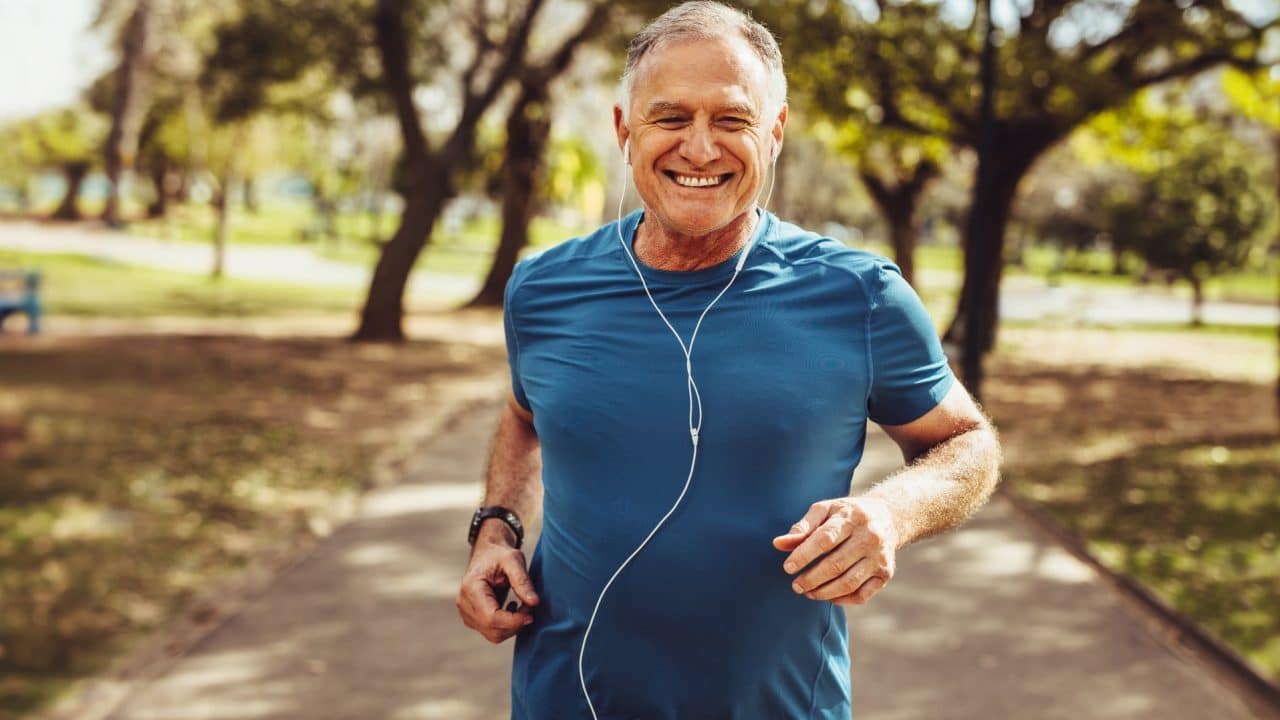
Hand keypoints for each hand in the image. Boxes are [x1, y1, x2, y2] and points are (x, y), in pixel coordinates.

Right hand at [456, 533, 539, 643]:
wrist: (488, 553)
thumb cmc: (500, 554)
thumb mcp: (514, 560)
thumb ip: (523, 581)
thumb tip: (534, 602)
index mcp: (471, 588)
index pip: (491, 618)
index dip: (514, 621)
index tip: (531, 613)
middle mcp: (464, 603)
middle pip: (492, 630)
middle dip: (515, 623)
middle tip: (529, 605)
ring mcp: (466, 613)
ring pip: (493, 635)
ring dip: (512, 625)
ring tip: (522, 605)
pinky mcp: (472, 618)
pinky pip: (492, 632)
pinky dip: (506, 625)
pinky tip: (511, 608)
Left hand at [772, 496, 898, 605]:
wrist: (888, 517)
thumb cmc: (847, 514)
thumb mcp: (825, 510)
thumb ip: (802, 527)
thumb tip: (778, 544)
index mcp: (851, 518)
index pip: (824, 540)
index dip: (804, 555)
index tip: (787, 567)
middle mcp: (869, 537)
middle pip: (835, 565)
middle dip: (811, 579)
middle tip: (796, 586)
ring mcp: (880, 557)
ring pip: (849, 583)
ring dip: (824, 592)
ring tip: (808, 593)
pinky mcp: (886, 573)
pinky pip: (863, 595)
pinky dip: (843, 600)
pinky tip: (829, 596)